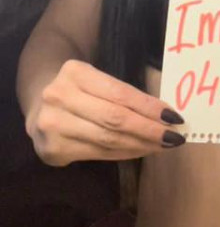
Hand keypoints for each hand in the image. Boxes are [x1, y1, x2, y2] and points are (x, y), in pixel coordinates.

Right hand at [25, 59, 185, 165]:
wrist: (38, 105)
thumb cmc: (79, 91)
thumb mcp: (96, 81)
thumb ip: (123, 94)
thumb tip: (165, 114)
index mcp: (75, 72)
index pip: (120, 93)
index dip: (149, 107)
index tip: (174, 116)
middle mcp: (59, 96)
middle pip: (115, 119)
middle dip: (149, 129)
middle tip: (174, 137)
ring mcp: (52, 124)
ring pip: (108, 139)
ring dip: (140, 144)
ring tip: (162, 145)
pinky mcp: (52, 149)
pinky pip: (98, 153)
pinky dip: (124, 154)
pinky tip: (140, 151)